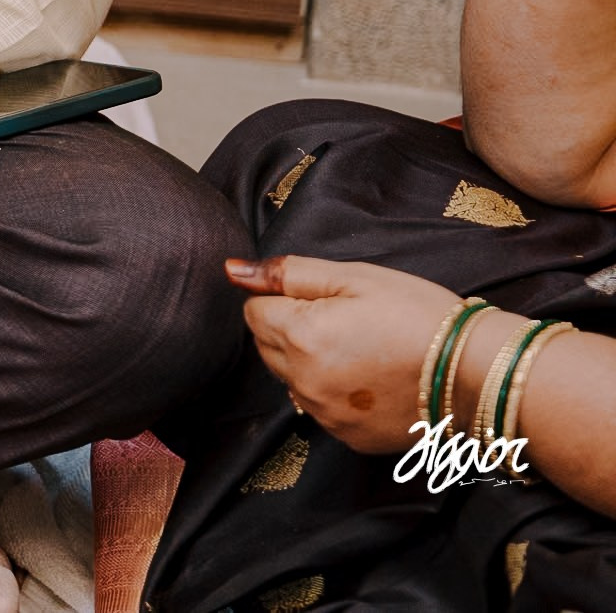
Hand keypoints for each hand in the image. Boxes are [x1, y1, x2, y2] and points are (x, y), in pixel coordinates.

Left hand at [229, 254, 462, 451]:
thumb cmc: (418, 314)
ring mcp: (326, 415)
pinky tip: (370, 379)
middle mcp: (303, 382)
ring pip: (291, 380)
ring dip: (309, 363)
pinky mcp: (349, 438)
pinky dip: (333, 393)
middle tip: (344, 321)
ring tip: (361, 349)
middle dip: (290, 330)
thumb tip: (232, 270)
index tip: (322, 299)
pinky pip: (321, 409)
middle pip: (266, 347)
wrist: (477, 373)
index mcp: (299, 336)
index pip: (253, 312)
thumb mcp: (354, 277)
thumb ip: (287, 273)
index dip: (283, 299)